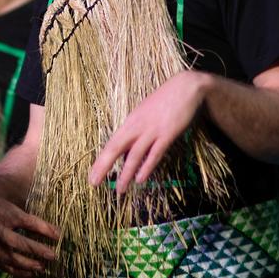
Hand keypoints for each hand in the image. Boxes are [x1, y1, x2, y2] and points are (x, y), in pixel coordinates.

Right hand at [0, 173, 58, 277]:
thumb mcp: (12, 191)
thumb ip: (30, 197)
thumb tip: (52, 201)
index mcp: (5, 211)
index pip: (28, 222)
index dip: (44, 229)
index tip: (59, 235)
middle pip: (19, 243)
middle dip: (37, 250)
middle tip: (54, 256)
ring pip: (9, 257)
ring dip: (28, 264)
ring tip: (43, 267)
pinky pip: (1, 265)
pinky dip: (16, 271)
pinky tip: (30, 273)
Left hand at [89, 70, 207, 192]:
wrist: (185, 87)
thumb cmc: (165, 101)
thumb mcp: (145, 115)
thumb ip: (137, 133)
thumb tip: (128, 155)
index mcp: (131, 121)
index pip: (112, 143)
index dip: (101, 160)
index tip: (92, 176)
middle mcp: (137, 125)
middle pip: (116, 147)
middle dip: (104, 165)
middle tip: (94, 183)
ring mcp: (152, 129)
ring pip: (135, 154)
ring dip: (126, 173)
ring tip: (120, 190)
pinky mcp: (167, 133)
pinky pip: (155, 153)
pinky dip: (147, 166)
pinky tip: (140, 179)